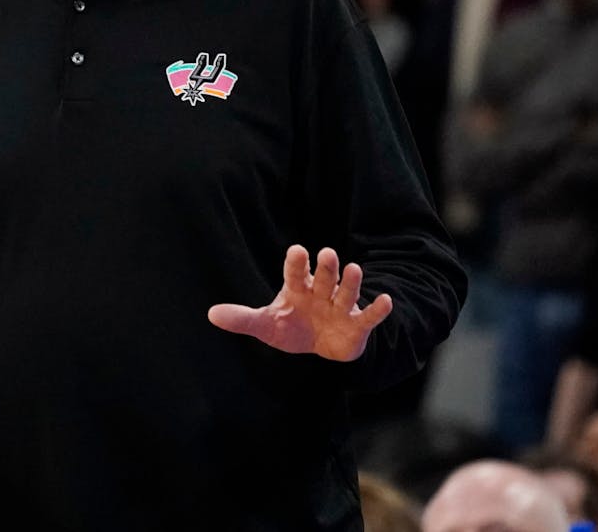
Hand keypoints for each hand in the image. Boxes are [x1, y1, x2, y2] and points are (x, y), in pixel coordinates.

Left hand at [207, 245, 392, 361]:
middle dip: (325, 267)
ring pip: (346, 291)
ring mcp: (340, 307)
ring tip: (354, 268)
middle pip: (323, 277)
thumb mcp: (266, 325)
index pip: (295, 272)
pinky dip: (377, 310)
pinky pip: (368, 316)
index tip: (296, 250)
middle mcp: (321, 292)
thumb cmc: (292, 327)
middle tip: (326, 253)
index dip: (296, 263)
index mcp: (297, 289)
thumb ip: (242, 319)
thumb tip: (211, 314)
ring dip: (351, 282)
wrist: (321, 346)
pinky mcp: (357, 324)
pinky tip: (386, 301)